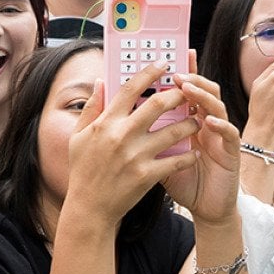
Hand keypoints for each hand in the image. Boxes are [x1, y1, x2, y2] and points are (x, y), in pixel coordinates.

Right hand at [66, 64, 198, 224]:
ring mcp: (136, 156)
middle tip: (187, 92)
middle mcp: (122, 135)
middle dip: (178, 94)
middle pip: (158, 104)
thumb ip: (91, 108)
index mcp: (105, 123)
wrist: (89, 207)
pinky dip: (188, 154)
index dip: (150, 73)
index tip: (164, 65)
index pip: (131, 88)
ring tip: (195, 121)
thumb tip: (100, 81)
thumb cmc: (82, 170)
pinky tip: (194, 151)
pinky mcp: (148, 175)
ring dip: (189, 123)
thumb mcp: (78, 137)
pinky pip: (176, 160)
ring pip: (174, 131)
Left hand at [163, 54, 242, 225]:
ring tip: (187, 89)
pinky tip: (207, 120)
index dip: (184, 72)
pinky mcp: (231, 152)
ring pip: (217, 106)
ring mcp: (221, 135)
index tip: (172, 56)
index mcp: (190, 121)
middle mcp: (207, 123)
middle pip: (204, 91)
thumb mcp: (159, 156)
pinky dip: (220, 125)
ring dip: (202, 96)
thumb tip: (120, 116)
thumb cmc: (183, 181)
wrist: (205, 208)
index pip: (187, 91)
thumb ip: (146, 134)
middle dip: (191, 79)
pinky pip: (229, 133)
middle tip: (175, 74)